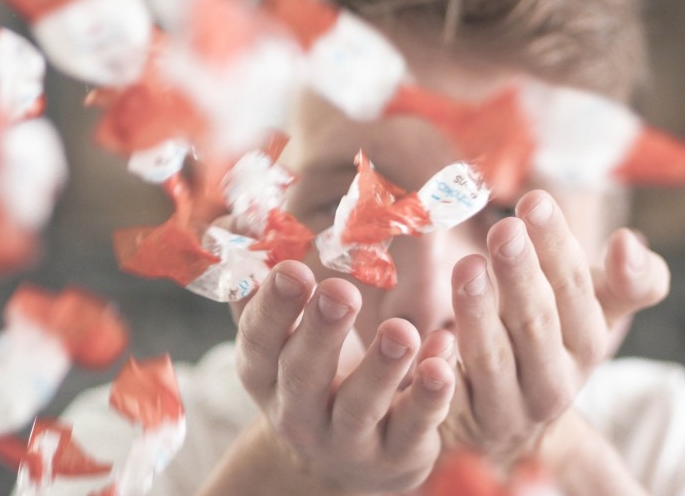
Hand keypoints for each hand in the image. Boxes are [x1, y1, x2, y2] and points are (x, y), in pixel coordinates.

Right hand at [233, 261, 456, 493]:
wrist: (342, 464)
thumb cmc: (312, 379)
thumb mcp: (281, 342)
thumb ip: (266, 287)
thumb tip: (240, 219)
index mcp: (265, 373)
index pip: (258, 340)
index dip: (273, 308)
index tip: (294, 269)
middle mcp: (298, 412)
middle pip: (304, 375)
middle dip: (322, 332)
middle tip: (341, 290)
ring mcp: (347, 440)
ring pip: (361, 406)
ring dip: (381, 367)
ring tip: (402, 329)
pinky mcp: (396, 455)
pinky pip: (413, 426)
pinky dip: (429, 396)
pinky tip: (445, 362)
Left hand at [440, 190, 669, 467]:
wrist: (511, 430)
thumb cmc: (552, 344)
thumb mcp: (594, 314)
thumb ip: (629, 280)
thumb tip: (629, 241)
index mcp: (587, 346)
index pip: (576, 291)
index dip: (557, 248)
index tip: (534, 202)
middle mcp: (552, 383)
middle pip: (536, 324)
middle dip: (520, 275)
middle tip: (503, 229)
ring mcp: (505, 409)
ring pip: (492, 360)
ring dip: (479, 313)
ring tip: (467, 267)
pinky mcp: (459, 424)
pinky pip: (447, 399)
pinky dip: (440, 370)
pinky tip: (432, 340)